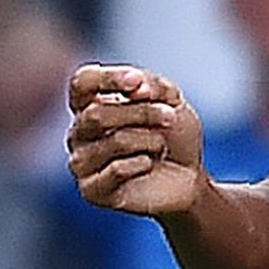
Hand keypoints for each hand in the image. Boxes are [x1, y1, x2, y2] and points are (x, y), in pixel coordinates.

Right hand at [65, 64, 204, 216]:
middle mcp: (80, 132)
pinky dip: (144, 164)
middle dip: (143, 113)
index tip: (137, 82)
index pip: (82, 82)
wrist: (188, 178)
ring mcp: (82, 162)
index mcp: (91, 104)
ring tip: (160, 147)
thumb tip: (137, 86)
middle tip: (170, 117)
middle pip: (97, 114)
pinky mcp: (92, 190)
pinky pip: (118, 170)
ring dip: (151, 140)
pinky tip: (148, 166)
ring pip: (114, 141)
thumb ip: (153, 86)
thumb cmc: (174, 137)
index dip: (107, 79)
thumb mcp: (172, 102)